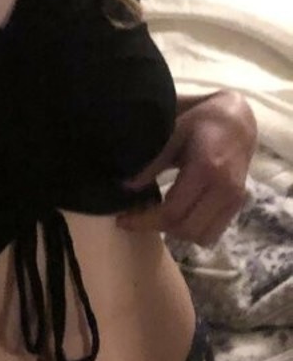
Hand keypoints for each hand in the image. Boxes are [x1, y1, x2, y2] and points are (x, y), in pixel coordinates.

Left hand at [117, 91, 255, 245]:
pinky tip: (177, 215)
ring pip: (202, 237)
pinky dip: (193, 231)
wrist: (238, 123)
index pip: (172, 211)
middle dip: (157, 228)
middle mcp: (224, 190)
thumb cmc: (200, 123)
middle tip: (135, 218)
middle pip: (186, 229)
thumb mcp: (172, 134)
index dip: (144, 221)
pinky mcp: (238, 206)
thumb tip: (127, 187)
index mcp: (206, 170)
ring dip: (177, 232)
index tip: (122, 220)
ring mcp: (234, 201)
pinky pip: (214, 232)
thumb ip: (153, 162)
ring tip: (156, 216)